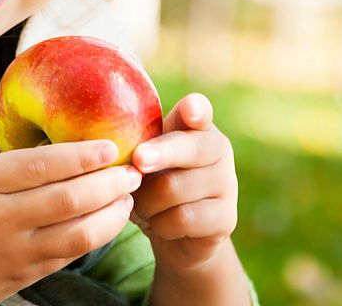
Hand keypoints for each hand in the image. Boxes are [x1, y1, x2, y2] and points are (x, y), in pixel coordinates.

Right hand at [0, 127, 142, 304]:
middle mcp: (1, 216)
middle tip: (132, 170)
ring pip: (77, 233)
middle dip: (108, 184)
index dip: (81, 156)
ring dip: (111, 213)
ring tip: (128, 196)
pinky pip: (70, 255)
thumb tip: (19, 114)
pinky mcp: (25, 275)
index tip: (110, 146)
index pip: (41, 166)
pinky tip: (110, 219)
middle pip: (68, 199)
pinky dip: (97, 236)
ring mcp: (15, 250)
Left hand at [129, 93, 238, 271]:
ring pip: (176, 188)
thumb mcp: (144, 159)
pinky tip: (159, 223)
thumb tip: (114, 144)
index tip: (190, 111)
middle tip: (138, 160)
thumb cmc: (153, 183)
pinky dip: (161, 224)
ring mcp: (228, 184)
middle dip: (160, 155)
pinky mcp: (226, 218)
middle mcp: (220, 151)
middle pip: (190, 148)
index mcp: (199, 127)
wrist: (175, 232)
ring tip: (141, 204)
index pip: (200, 111)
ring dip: (147, 201)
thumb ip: (137, 143)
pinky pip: (183, 219)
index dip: (195, 109)